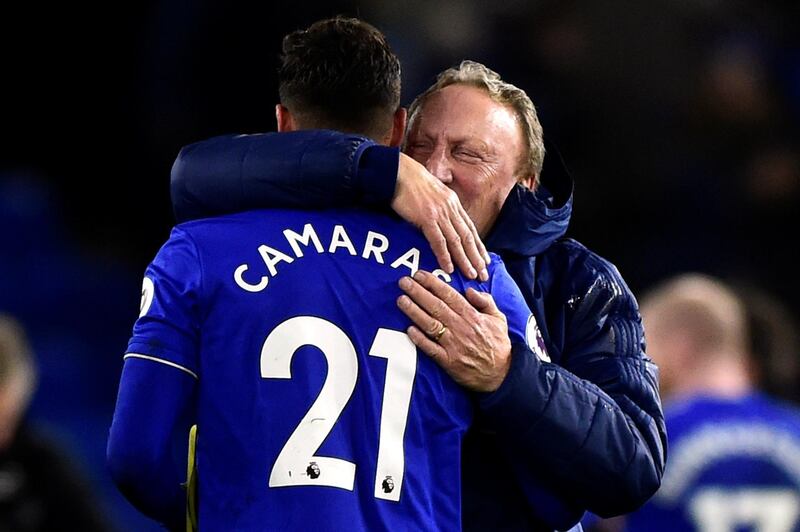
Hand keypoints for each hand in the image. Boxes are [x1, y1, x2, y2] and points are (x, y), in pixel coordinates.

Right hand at [391, 154, 488, 280]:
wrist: (399, 172)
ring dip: (465, 260)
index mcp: (453, 202)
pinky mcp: (427, 218)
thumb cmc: (411, 183)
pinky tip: (449, 268)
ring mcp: (440, 213)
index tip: (484, 260)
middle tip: (484, 274)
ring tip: (471, 275)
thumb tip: (443, 222)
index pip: (470, 228)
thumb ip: (441, 207)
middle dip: (477, 257)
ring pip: (457, 241)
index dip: (478, 246)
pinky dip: (445, 256)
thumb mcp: (433, 193)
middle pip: (467, 237)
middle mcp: (450, 208)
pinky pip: (439, 241)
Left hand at [397, 270, 511, 391]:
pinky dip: (419, 339)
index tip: (419, 274)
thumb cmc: (498, 345)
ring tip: (401, 300)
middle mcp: (460, 327)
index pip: (449, 295)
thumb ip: (485, 301)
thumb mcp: (499, 318)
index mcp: (472, 316)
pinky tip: (408, 329)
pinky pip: (430, 348)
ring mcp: (453, 345)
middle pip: (435, 306)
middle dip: (418, 292)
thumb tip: (469, 290)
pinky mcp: (448, 361)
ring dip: (414, 311)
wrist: (502, 374)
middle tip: (403, 282)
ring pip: (430, 324)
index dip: (432, 283)